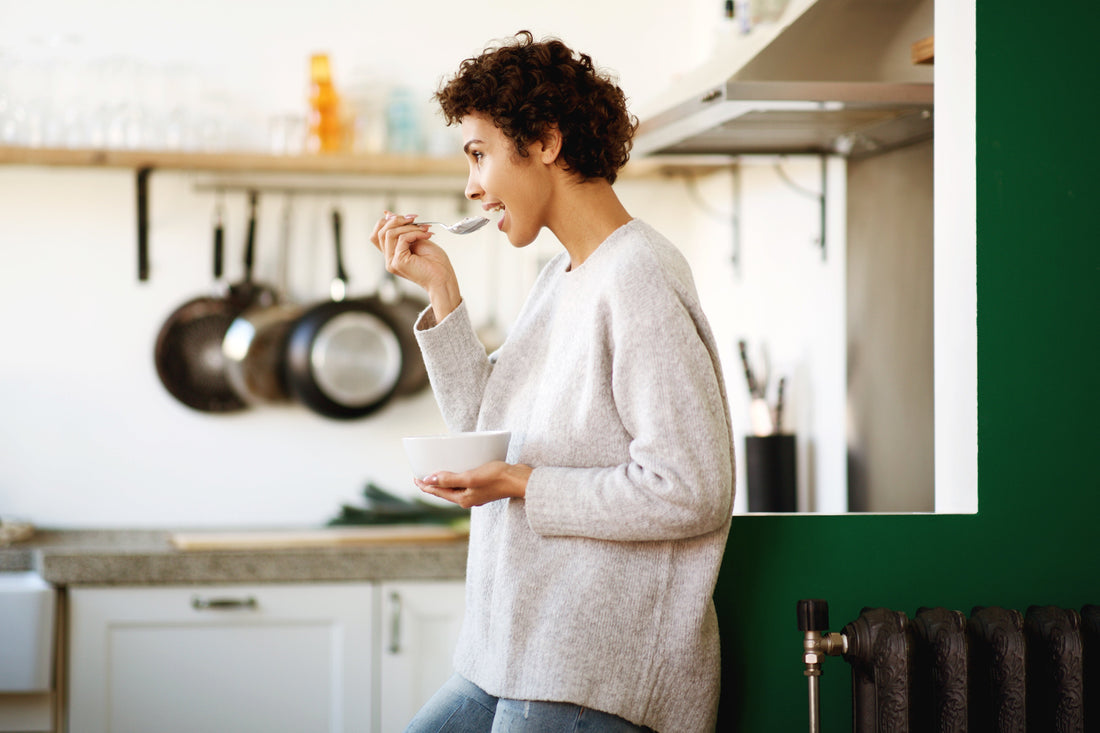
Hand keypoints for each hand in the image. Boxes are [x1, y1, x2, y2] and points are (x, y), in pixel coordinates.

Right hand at [370, 211, 461, 320]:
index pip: (377, 234)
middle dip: (398, 220)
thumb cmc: (435, 262)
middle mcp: (389, 259)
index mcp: (392, 254)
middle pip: (381, 232)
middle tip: (416, 219)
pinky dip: (415, 233)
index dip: (388, 222)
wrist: (444, 278)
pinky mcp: (398, 262)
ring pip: (390, 233)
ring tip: (425, 229)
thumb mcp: (417, 239)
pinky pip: (402, 239)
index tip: (407, 217)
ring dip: (409, 226)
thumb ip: (404, 229)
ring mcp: (392, 262)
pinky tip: (427, 235)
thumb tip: (388, 214)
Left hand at [416, 461, 532, 508]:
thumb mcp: (470, 477)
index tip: (414, 477)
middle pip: (444, 491)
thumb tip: (428, 479)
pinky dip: (456, 479)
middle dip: (432, 484)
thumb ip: (449, 479)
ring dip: (443, 482)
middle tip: (421, 475)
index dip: (425, 485)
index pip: (438, 492)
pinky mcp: (484, 488)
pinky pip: (464, 484)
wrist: (520, 480)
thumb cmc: (497, 478)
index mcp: (463, 499)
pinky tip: (458, 472)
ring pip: (454, 489)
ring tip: (435, 474)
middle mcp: (468, 499)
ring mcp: (476, 494)